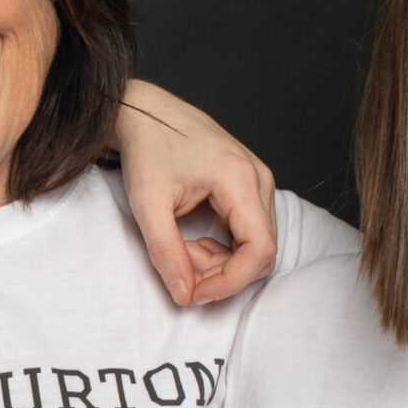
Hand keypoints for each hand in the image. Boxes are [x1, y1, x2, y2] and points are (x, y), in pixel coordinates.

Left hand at [113, 81, 278, 305]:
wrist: (145, 113)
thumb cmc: (147, 148)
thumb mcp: (147, 203)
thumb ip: (165, 251)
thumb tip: (184, 294)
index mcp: (239, 178)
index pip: (260, 248)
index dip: (230, 281)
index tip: (195, 292)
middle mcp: (258, 179)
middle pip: (262, 251)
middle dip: (222, 272)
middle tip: (181, 265)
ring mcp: (258, 182)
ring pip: (256, 245)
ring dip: (221, 262)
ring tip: (183, 249)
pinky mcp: (250, 187)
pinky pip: (249, 232)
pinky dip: (223, 248)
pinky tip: (194, 241)